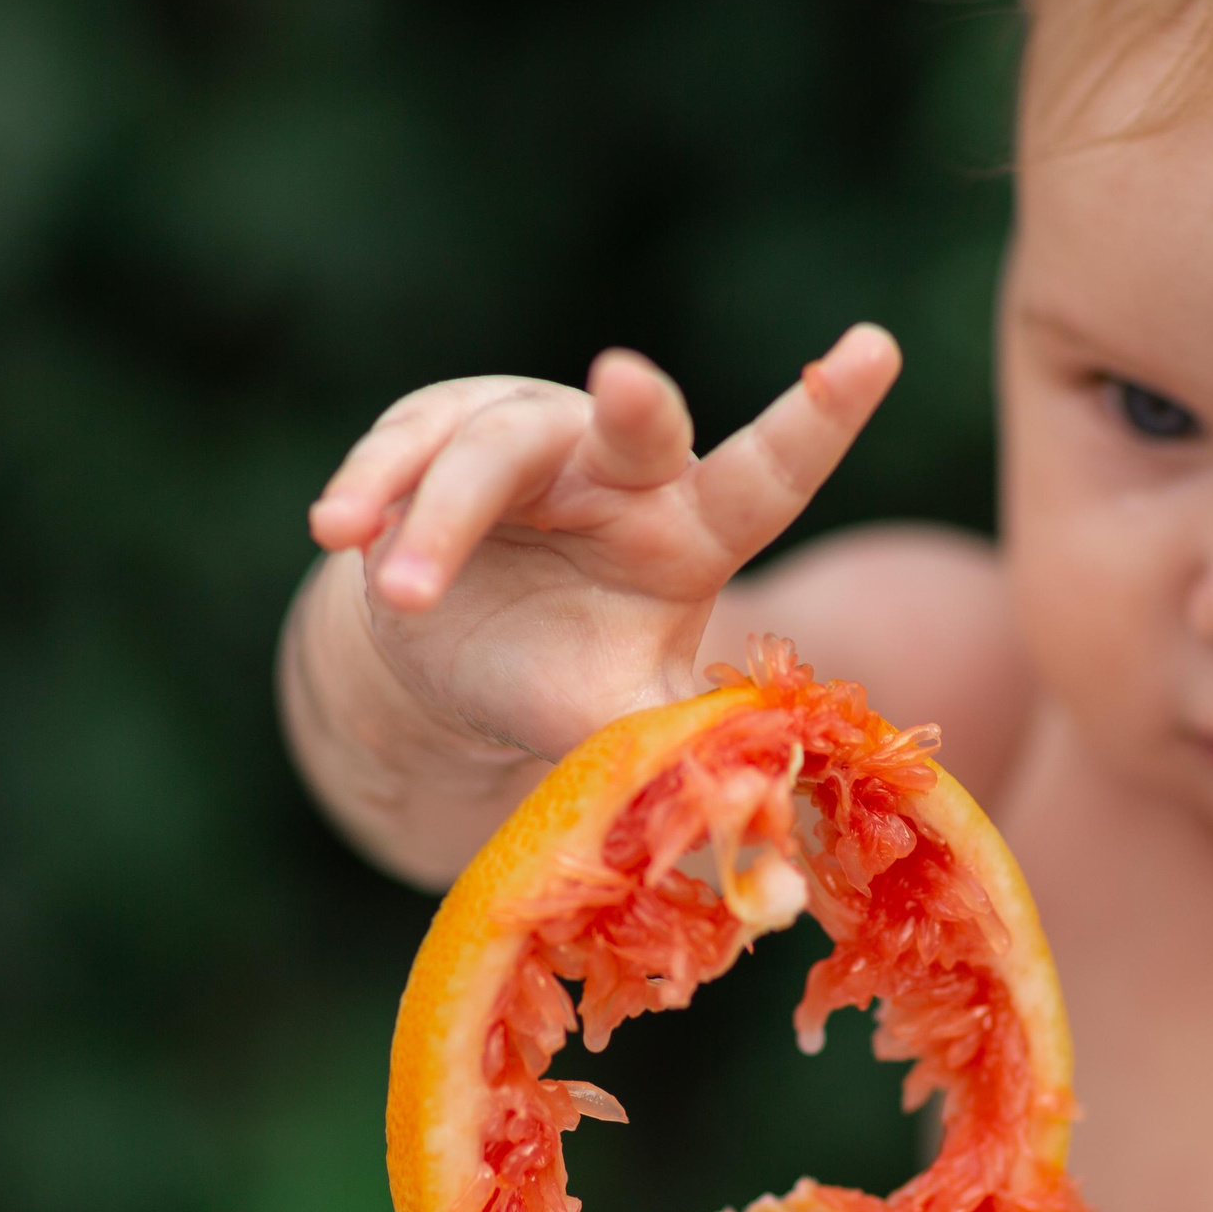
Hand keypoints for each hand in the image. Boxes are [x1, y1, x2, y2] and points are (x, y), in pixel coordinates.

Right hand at [306, 324, 901, 761]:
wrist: (447, 653)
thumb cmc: (562, 677)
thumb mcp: (624, 717)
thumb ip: (680, 759)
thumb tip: (764, 862)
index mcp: (690, 529)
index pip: (769, 474)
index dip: (821, 416)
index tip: (876, 349)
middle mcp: (617, 466)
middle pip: (633, 427)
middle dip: (634, 403)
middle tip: (622, 383)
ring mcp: (522, 438)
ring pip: (489, 454)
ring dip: (440, 522)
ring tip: (405, 595)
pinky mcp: (430, 431)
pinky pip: (398, 450)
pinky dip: (369, 490)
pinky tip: (337, 530)